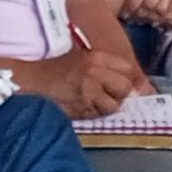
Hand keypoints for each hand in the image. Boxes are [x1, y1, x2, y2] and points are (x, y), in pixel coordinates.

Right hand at [15, 43, 148, 116]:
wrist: (32, 83)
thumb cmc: (56, 71)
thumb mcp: (83, 60)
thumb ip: (108, 69)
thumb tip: (139, 87)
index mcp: (97, 57)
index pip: (128, 69)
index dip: (128, 79)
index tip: (122, 85)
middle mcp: (95, 72)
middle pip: (125, 87)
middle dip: (120, 94)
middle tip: (108, 94)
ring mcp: (89, 91)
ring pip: (114, 105)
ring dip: (107, 106)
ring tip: (93, 102)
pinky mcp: (81, 108)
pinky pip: (98, 115)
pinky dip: (94, 113)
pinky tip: (83, 106)